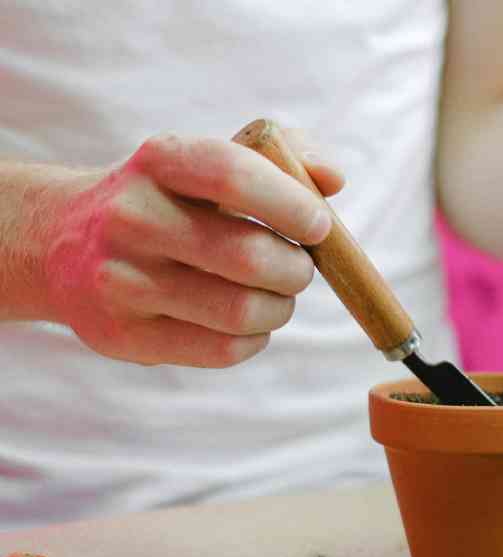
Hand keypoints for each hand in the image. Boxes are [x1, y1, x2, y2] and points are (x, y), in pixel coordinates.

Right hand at [41, 129, 343, 366]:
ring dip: (280, 308)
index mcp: (160, 160)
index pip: (235, 175)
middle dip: (297, 269)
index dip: (293, 204)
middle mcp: (130, 216)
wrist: (61, 241)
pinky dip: (254, 340)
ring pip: (240, 311)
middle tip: (298, 269)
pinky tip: (244, 323)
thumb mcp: (213, 159)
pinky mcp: (121, 335)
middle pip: (248, 256)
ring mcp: (119, 279)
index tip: (318, 226)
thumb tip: (333, 179)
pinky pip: (221, 349)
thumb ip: (286, 154)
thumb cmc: (172, 199)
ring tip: (275, 296)